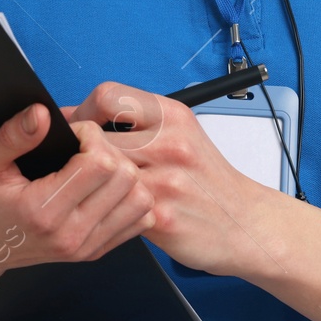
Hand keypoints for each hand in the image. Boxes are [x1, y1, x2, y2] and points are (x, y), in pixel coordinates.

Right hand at [0, 102, 156, 272]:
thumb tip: (42, 113)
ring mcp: (85, 247)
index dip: (91, 135)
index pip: (100, 163)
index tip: (71, 133)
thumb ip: (13, 135)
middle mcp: (70, 234)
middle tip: (83, 147)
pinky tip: (104, 188)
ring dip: (125, 174)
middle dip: (110, 150)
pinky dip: (129, 198)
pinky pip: (139, 221)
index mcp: (43, 210)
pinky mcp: (94, 252)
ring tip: (96, 166)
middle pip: (127, 179)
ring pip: (141, 200)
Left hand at [65, 81, 276, 278]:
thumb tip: (80, 116)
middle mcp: (170, 143)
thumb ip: (137, 123)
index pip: (107, 96)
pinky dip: (105, 207)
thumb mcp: (181, 134)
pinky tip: (110, 209)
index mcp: (172, 115)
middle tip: (74, 161)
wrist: (247, 223)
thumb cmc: (205, 179)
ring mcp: (165, 181)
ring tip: (90, 186)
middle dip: (78, 149)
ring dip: (88, 180)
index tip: (76, 127)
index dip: (83, 112)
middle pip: (96, 135)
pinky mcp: (160, 216)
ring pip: (100, 172)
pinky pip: (113, 206)